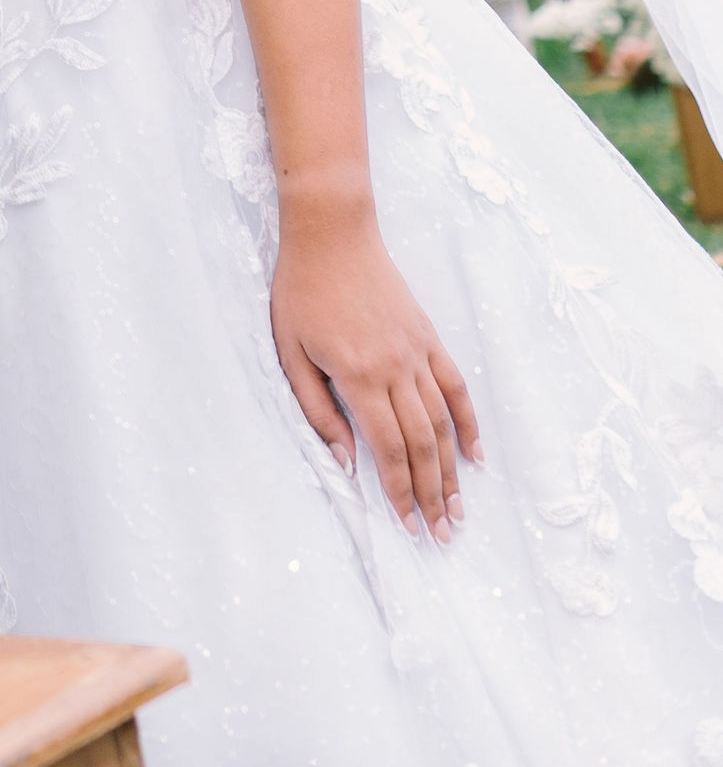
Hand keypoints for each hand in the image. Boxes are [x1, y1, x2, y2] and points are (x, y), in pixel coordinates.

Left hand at [270, 201, 479, 541]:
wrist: (332, 232)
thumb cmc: (301, 291)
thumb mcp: (290, 352)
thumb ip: (318, 410)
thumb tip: (347, 462)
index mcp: (359, 376)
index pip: (388, 449)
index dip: (400, 492)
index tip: (409, 527)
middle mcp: (396, 369)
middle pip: (423, 445)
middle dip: (434, 495)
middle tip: (444, 535)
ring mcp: (418, 352)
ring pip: (445, 423)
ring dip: (454, 472)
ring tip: (461, 510)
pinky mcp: (428, 337)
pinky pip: (456, 387)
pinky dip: (470, 423)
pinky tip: (476, 455)